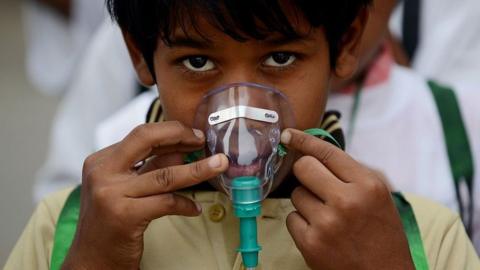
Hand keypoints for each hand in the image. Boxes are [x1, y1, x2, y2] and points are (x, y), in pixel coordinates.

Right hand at [62, 121, 227, 268]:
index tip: (193, 135)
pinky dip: (186, 204)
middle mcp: (102, 173)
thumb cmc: (110, 223)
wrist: (91, 260)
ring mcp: (111, 194)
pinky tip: (195, 208)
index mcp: (101, 161)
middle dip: (180, 135)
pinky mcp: (124, 216)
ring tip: (219, 165)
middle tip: (203, 140)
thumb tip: (182, 151)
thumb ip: (148, 168)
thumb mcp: (124, 188)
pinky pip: (166, 203)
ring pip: (165, 174)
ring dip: (197, 169)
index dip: (171, 132)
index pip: (141, 135)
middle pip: (146, 139)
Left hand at [281, 129, 413, 269]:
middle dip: (306, 173)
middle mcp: (347, 201)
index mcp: (368, 185)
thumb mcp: (378, 197)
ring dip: (306, 202)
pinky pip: (291, 218)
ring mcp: (326, 223)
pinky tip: (320, 232)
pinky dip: (301, 223)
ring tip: (327, 216)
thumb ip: (351, 173)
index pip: (327, 152)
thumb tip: (315, 151)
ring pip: (295, 194)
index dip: (305, 140)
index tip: (289, 135)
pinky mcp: (310, 243)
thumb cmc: (382, 235)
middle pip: (303, 168)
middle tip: (316, 185)